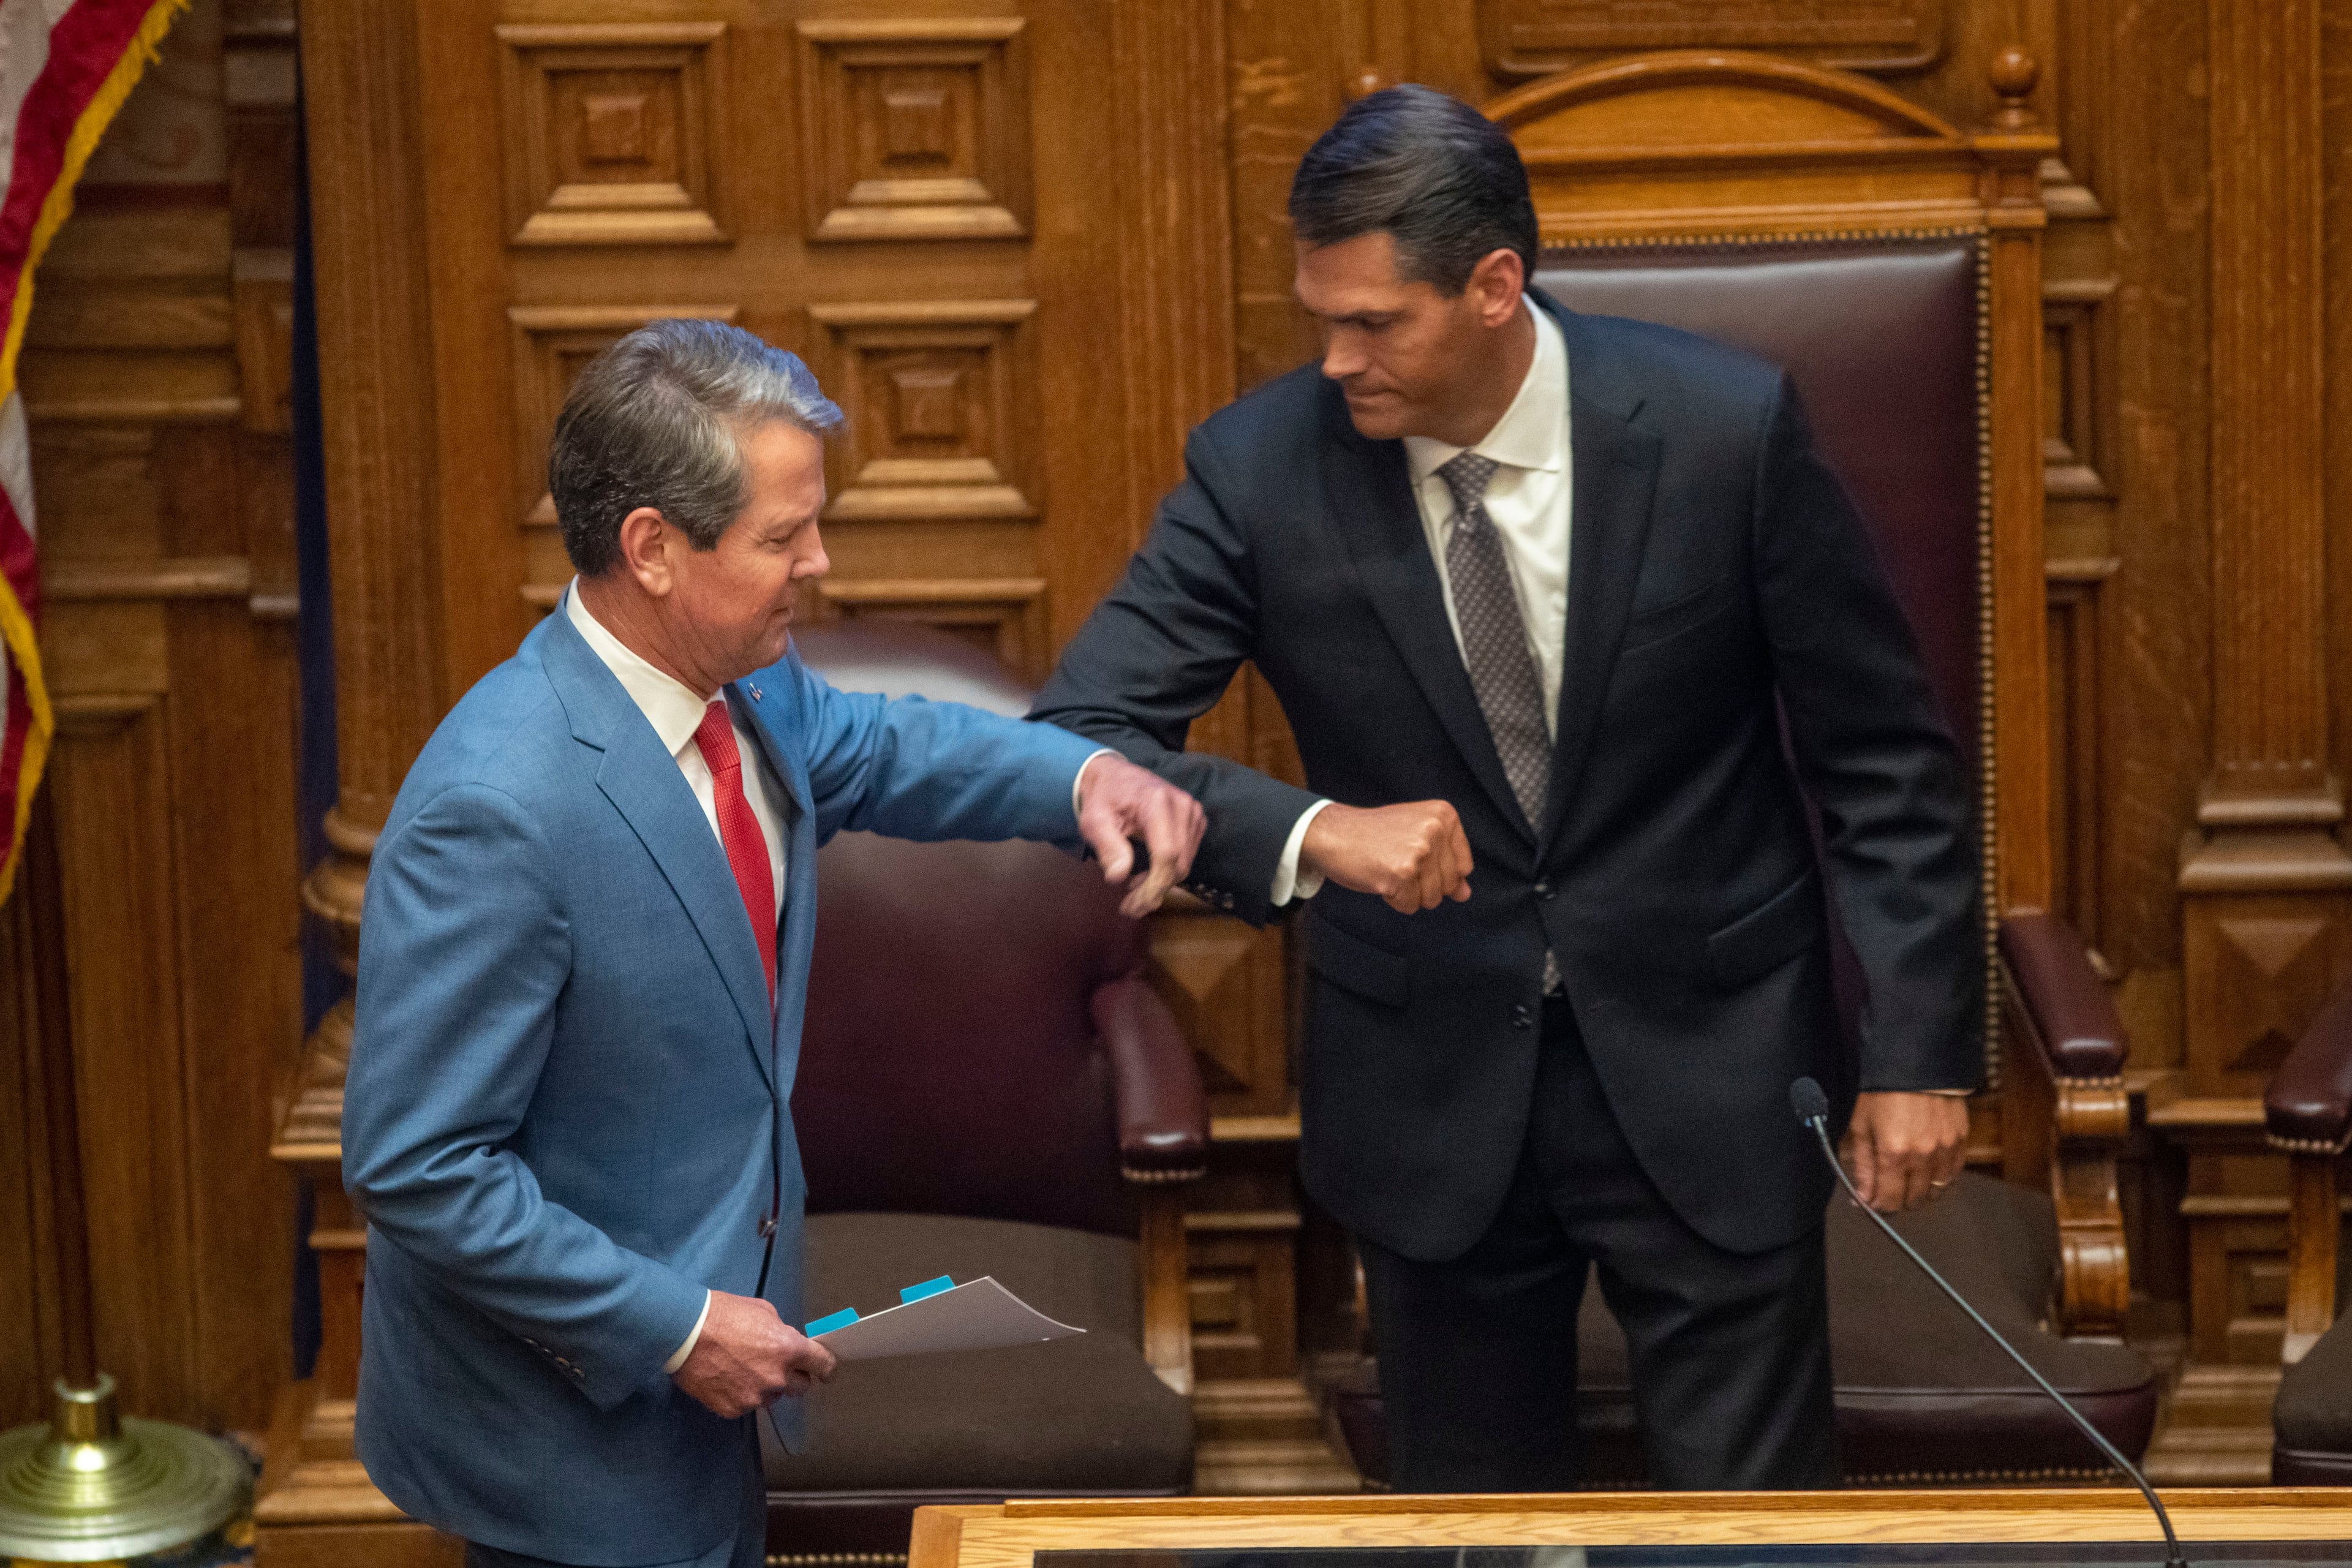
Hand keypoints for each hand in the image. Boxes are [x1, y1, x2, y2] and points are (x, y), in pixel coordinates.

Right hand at [671, 1291, 837, 1417]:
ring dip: (763, 1386)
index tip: (827, 1372)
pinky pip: (745, 1406)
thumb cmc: (722, 1314)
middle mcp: (776, 1378)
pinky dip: (739, 1395)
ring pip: (770, 1397)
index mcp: (788, 1349)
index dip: (827, 1368)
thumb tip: (786, 1344)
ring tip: (740, 1368)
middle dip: (793, 1377)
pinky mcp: (732, 1410)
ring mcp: (754, 1397)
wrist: (683, 1332)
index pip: (823, 1364)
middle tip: (775, 1365)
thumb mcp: (762, 1311)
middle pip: (800, 1387)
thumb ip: (781, 1332)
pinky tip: (725, 1378)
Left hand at [1075, 754, 1204, 917]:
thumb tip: (1118, 876)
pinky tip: (1147, 873)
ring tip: (1133, 888)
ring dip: (1160, 884)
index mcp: (1157, 802)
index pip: (1167, 854)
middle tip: (1130, 907)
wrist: (1114, 776)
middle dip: (1154, 891)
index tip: (1133, 906)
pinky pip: (1187, 856)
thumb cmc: (1103, 798)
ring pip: (1184, 864)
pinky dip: (1169, 871)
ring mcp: (1193, 812)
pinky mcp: (1196, 820)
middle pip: (1178, 864)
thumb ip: (1108, 847)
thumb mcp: (1094, 821)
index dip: (1153, 886)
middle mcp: (1182, 805)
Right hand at [1301, 800, 1472, 913]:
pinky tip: (1379, 878)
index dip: (1439, 873)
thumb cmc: (1374, 834)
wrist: (1332, 833)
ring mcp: (1418, 851)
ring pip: (1432, 899)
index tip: (1414, 858)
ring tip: (1388, 869)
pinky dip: (1394, 899)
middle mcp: (1435, 829)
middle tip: (1397, 862)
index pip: (1463, 866)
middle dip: (1423, 885)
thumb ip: (1446, 863)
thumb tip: (1465, 894)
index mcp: (1444, 815)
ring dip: (1409, 893)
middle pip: (1449, 885)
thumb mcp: (1417, 837)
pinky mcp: (1400, 873)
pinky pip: (1409, 905)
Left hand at [1840, 1091, 1968, 1212]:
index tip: (1872, 1203)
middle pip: (1914, 1199)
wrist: (1916, 1063)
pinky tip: (1930, 1175)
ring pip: (1936, 1190)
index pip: (1890, 1201)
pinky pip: (1953, 1173)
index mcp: (1894, 1155)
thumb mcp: (1861, 1126)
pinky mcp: (1961, 1140)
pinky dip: (1941, 1180)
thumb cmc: (1881, 1092)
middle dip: (1898, 1201)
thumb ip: (1863, 1166)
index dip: (1879, 1207)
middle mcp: (1923, 1157)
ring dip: (1920, 1193)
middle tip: (1887, 1191)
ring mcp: (1945, 1150)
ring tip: (1907, 1184)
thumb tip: (1861, 1198)